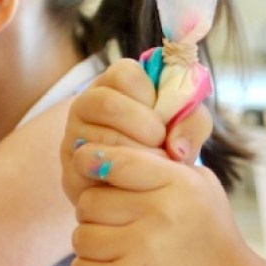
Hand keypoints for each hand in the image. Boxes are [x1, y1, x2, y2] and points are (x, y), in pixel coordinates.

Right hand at [60, 59, 211, 206]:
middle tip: (161, 144)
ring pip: (101, 137)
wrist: (147, 192)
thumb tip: (177, 146)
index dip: (150, 96)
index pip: (125, 73)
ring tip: (154, 165)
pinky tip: (137, 181)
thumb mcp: (185, 130)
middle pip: (108, 103)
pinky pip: (94, 169)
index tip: (164, 117)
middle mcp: (87, 105)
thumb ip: (193, 123)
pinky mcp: (71, 170)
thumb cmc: (166, 149)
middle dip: (145, 127)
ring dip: (137, 154)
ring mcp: (74, 136)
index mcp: (115, 85)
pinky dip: (123, 176)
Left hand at [68, 138, 246, 265]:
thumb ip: (163, 166)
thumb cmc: (211, 237)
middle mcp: (161, 213)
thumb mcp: (202, 189)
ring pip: (81, 236)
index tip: (85, 164)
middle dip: (95, 213)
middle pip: (89, 201)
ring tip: (117, 250)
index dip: (90, 161)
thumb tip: (105, 151)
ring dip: (92, 244)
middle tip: (116, 224)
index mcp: (178, 184)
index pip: (115, 161)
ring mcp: (142, 249)